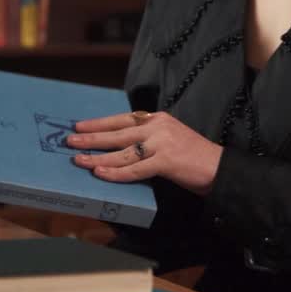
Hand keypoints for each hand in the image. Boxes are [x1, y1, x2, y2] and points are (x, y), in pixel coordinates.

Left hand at [64, 111, 222, 195]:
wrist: (220, 167)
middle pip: (118, 133)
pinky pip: (135, 169)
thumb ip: (150, 138)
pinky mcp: (166, 161)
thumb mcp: (171, 138)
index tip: (80, 125)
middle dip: (92, 137)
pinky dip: (116, 172)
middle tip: (71, 140)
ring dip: (98, 156)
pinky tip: (101, 173)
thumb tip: (122, 146)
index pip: (123, 119)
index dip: (100, 123)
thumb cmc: (194, 157)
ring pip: (123, 151)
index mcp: (158, 118)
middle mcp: (158, 126)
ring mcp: (162, 143)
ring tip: (78, 159)